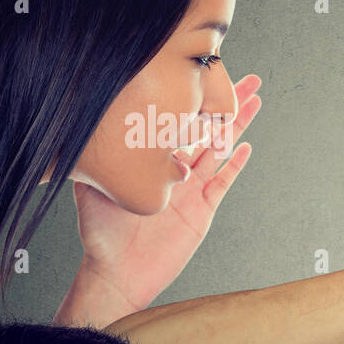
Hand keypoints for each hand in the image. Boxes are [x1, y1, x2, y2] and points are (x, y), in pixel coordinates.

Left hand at [66, 75, 261, 322]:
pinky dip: (235, 163)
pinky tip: (245, 146)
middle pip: (207, 127)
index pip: (176, 121)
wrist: (119, 271)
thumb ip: (99, 157)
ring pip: (221, 148)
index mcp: (153, 160)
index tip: (203, 72)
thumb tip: (87, 121)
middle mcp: (175, 169)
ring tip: (255, 101)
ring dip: (238, 124)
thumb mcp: (93, 186)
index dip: (192, 97)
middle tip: (246, 79)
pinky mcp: (203, 209)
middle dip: (227, 102)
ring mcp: (192, 188)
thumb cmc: (101, 233)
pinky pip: (223, 181)